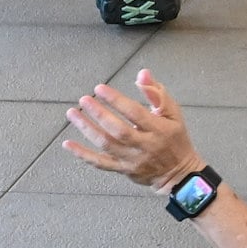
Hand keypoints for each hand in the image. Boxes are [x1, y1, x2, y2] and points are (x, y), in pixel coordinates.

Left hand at [63, 69, 206, 191]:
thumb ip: (156, 93)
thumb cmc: (175, 138)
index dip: (116, 100)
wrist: (178, 173)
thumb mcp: (173, 113)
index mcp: (159, 129)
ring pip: (107, 145)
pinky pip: (101, 163)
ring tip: (72, 114)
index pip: (135, 113)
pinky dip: (83, 154)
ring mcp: (132, 160)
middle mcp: (145, 146)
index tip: (100, 88)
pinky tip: (68, 144)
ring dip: (87, 129)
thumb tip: (142, 74)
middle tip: (84, 99)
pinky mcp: (123, 169)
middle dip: (99, 114)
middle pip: (119, 130)